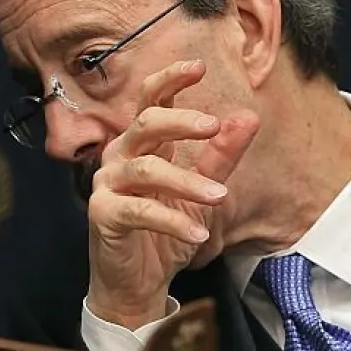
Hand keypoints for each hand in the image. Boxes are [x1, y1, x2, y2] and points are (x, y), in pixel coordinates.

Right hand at [85, 61, 258, 329]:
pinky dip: (172, 221)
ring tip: (219, 196)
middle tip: (212, 126)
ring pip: (146, 168)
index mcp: (142, 145)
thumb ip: (221, 156)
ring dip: (186, 181)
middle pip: (145, 124)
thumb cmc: (164, 233)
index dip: (170, 80)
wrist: (136, 283)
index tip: (198, 67)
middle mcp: (120, 156)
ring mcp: (107, 185)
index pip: (151, 100)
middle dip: (180, 121)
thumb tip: (247, 116)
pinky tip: (197, 234)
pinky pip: (140, 211)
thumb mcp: (201, 193)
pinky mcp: (103, 215)